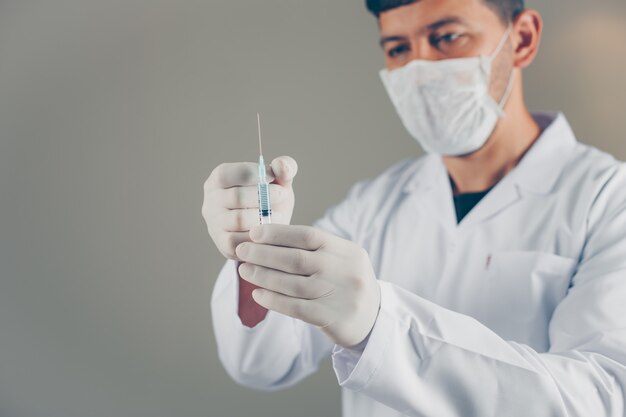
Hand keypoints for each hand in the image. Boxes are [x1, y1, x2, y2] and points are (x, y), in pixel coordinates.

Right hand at [202, 156, 296, 259]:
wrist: (269, 230)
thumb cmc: (271, 199)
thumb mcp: (279, 181)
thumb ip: (284, 167)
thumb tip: (281, 165)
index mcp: (219, 179)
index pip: (226, 173)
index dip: (251, 173)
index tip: (273, 177)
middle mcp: (210, 200)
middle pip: (236, 197)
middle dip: (264, 195)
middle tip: (283, 194)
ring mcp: (214, 223)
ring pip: (239, 220)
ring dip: (264, 216)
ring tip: (279, 214)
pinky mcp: (223, 244)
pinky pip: (241, 240)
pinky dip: (259, 235)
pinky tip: (271, 230)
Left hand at [235, 224, 380, 347]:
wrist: (373, 318)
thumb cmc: (345, 282)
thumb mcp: (340, 259)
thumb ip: (313, 249)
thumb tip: (267, 240)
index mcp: (346, 250)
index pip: (308, 235)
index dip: (278, 233)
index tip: (254, 233)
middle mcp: (344, 271)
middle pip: (296, 259)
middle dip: (264, 254)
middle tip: (242, 251)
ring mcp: (338, 295)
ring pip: (292, 284)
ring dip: (263, 276)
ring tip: (245, 271)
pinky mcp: (331, 318)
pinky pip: (296, 308)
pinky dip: (273, 300)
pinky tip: (258, 294)